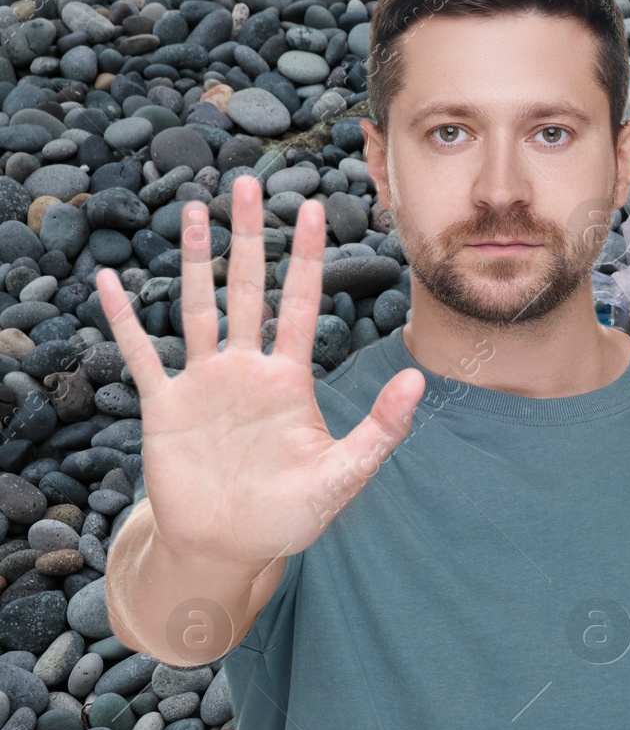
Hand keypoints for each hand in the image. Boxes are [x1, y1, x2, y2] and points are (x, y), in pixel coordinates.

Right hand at [94, 175, 424, 566]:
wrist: (231, 546)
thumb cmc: (290, 514)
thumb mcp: (344, 475)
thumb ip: (382, 429)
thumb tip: (418, 381)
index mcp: (290, 378)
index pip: (299, 302)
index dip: (306, 256)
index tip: (311, 206)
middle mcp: (246, 369)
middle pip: (248, 288)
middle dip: (248, 236)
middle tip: (247, 182)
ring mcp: (204, 383)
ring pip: (198, 307)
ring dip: (192, 259)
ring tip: (191, 210)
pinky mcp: (165, 406)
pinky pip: (142, 354)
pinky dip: (125, 319)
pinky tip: (110, 280)